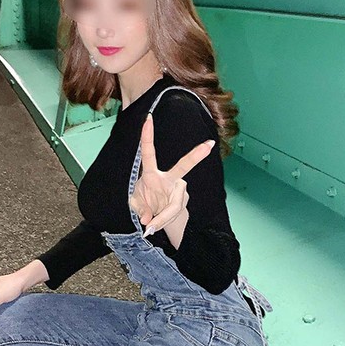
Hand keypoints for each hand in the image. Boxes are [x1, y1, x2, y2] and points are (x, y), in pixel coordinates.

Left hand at [129, 113, 214, 235]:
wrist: (158, 219)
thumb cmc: (145, 204)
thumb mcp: (135, 205)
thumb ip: (139, 208)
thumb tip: (147, 218)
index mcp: (151, 174)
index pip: (149, 152)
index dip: (147, 136)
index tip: (149, 118)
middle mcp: (168, 179)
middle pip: (183, 166)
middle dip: (196, 156)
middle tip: (210, 145)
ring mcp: (178, 191)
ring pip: (174, 204)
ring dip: (161, 217)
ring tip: (149, 227)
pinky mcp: (181, 203)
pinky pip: (172, 214)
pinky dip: (161, 222)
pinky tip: (152, 227)